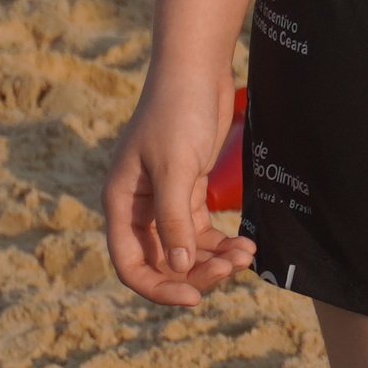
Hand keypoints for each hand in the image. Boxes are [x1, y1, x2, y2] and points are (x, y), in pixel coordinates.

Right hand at [101, 72, 255, 307]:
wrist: (195, 70)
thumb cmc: (177, 112)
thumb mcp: (175, 167)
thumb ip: (174, 221)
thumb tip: (179, 268)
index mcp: (120, 204)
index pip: (130, 264)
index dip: (158, 288)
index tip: (195, 297)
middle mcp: (138, 207)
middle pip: (161, 262)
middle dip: (196, 272)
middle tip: (234, 268)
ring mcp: (163, 200)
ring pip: (184, 249)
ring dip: (214, 259)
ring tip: (247, 255)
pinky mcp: (187, 189)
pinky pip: (200, 231)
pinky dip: (221, 241)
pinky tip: (246, 244)